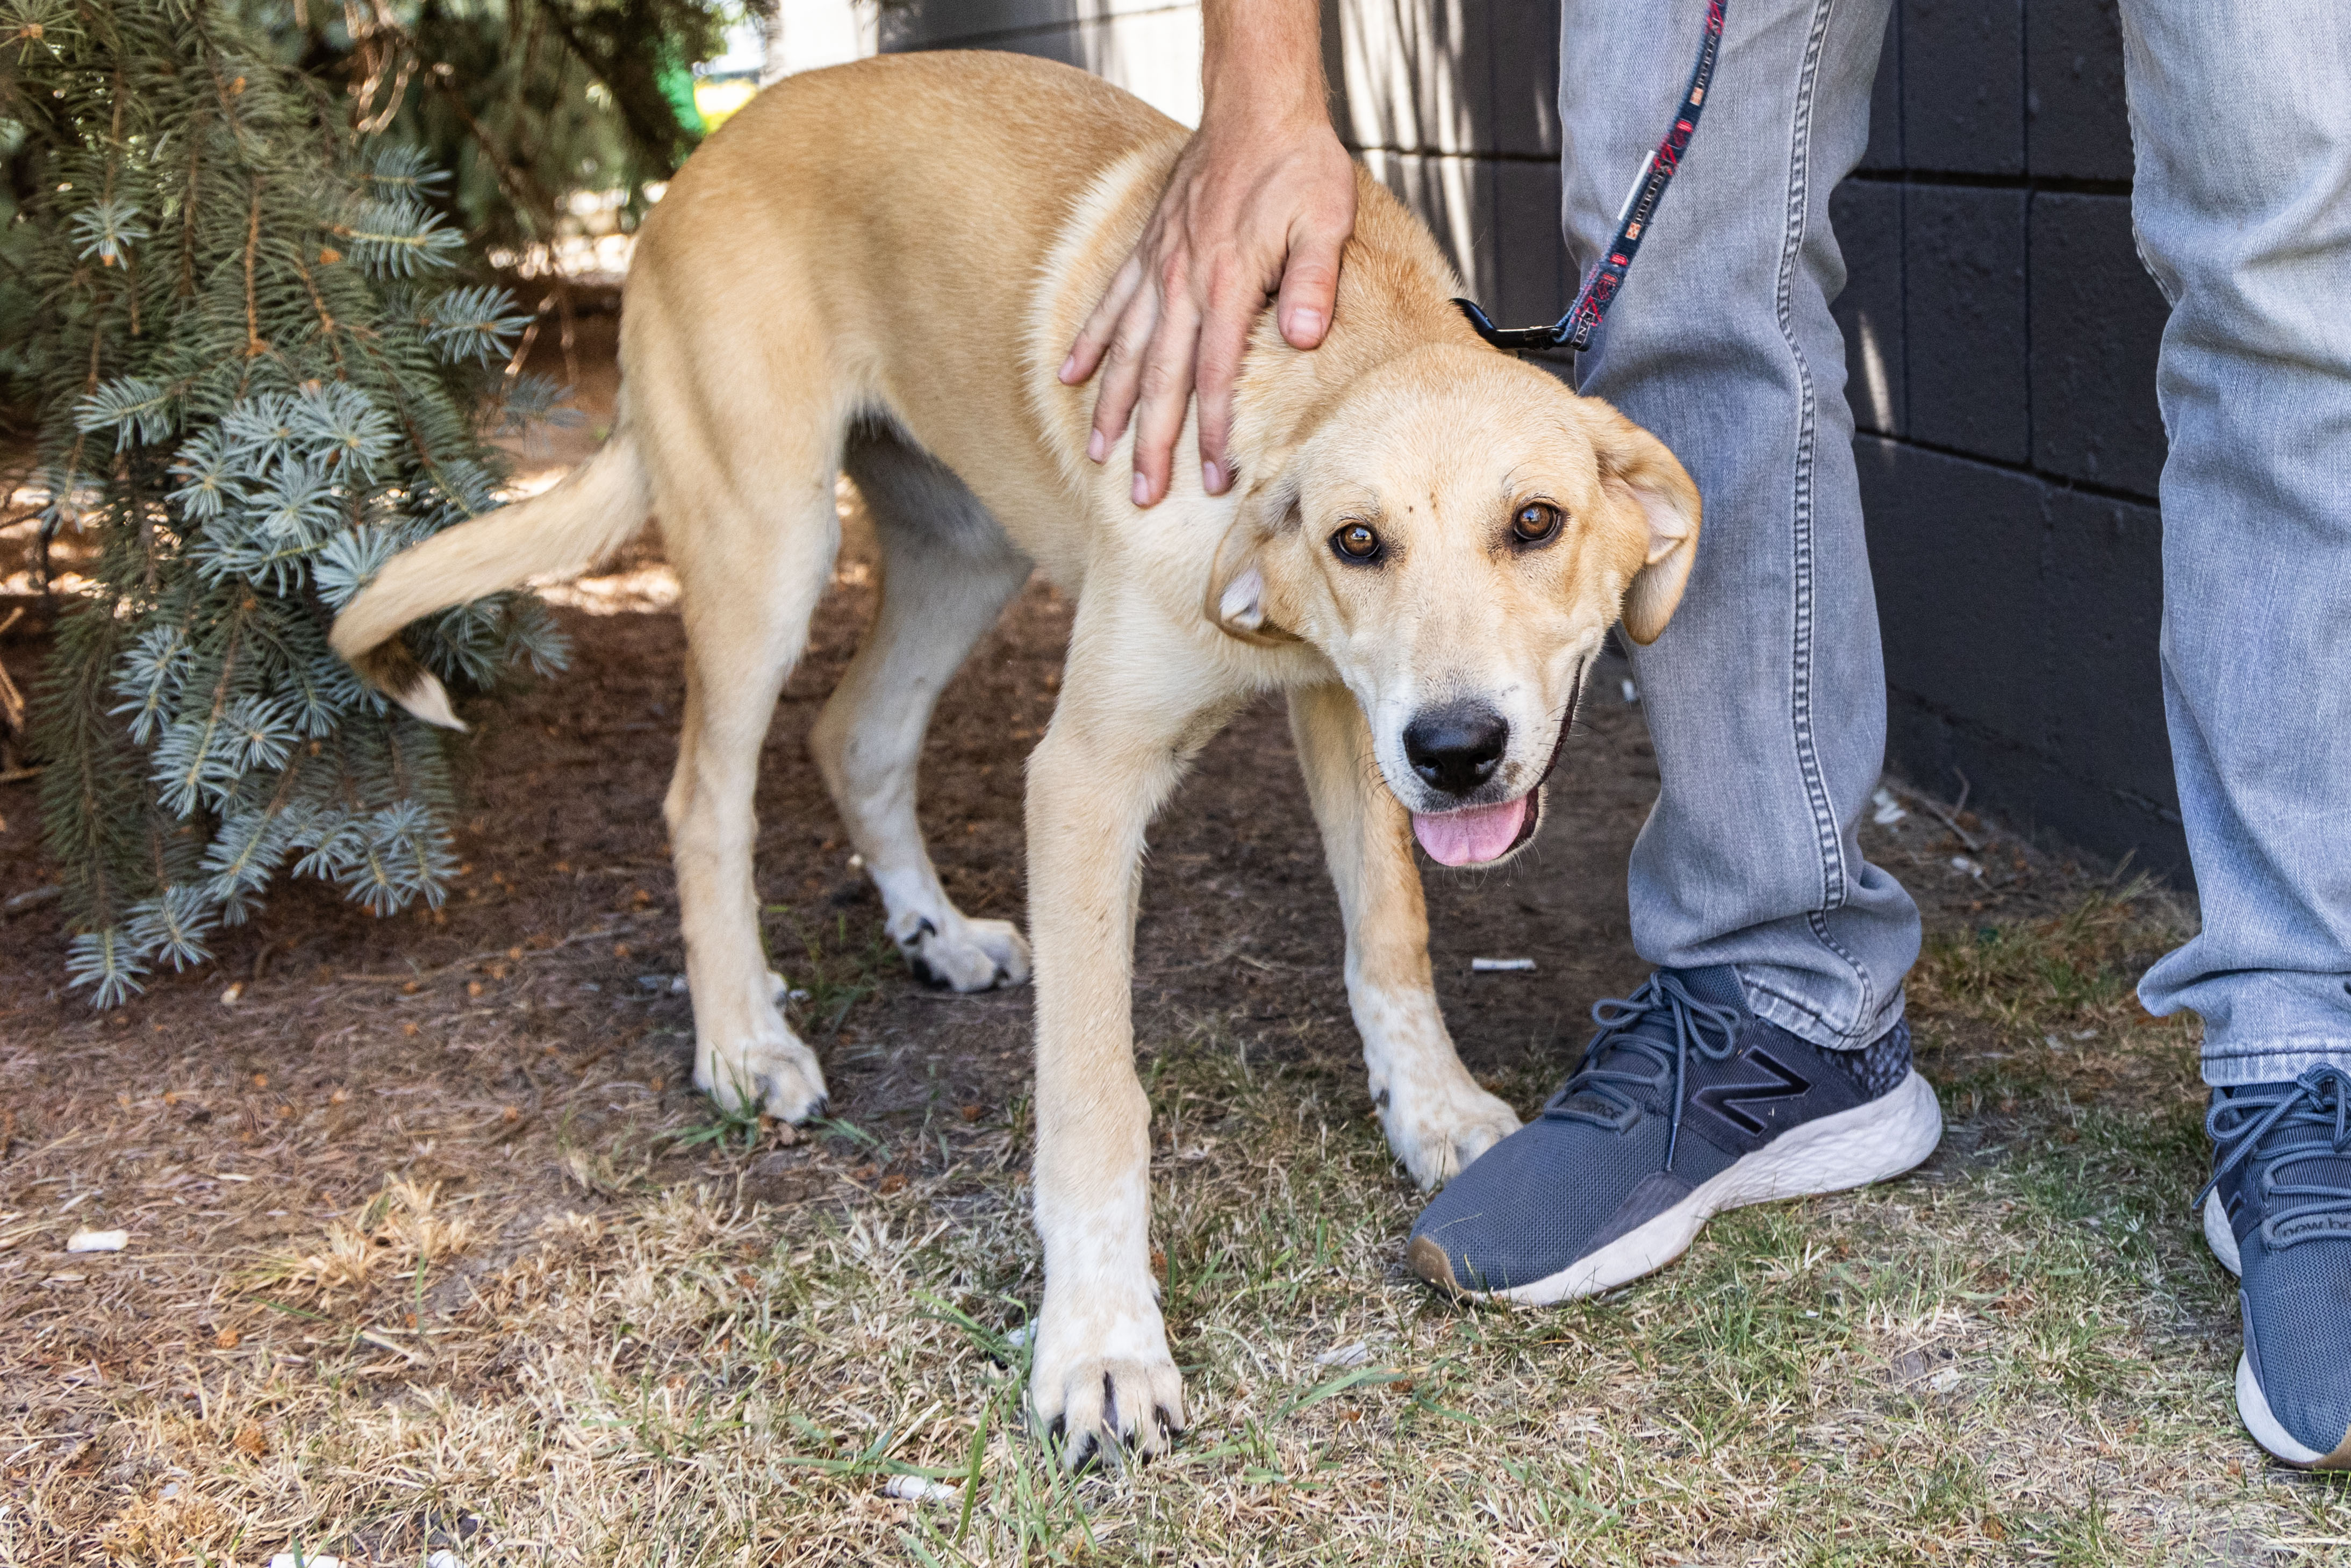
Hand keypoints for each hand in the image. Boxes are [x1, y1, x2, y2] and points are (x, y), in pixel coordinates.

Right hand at [1059, 18, 1354, 506]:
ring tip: (1098, 454)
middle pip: (1163, 377)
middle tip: (1143, 496)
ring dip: (1112, 406)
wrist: (1257, 104)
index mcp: (1227, 281)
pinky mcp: (1148, 247)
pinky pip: (1110, 303)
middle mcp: (1182, 279)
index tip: (1211, 478)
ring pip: (1129, 350)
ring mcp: (1158, 264)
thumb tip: (1306, 340)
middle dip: (1152, 442)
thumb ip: (1315, 281)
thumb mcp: (1326, 218)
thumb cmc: (1299, 163)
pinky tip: (1069, 375)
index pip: (1216, 376)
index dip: (1211, 431)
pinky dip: (1090, 341)